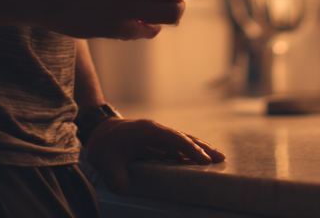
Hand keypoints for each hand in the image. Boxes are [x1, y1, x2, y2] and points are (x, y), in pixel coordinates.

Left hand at [83, 118, 225, 194]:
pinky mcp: (158, 143)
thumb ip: (115, 176)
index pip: (173, 138)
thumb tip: (125, 190)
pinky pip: (178, 147)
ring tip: (218, 158)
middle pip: (184, 137)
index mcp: (147, 130)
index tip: (203, 160)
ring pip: (183, 141)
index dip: (188, 149)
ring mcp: (158, 136)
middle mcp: (156, 130)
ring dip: (200, 149)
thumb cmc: (103, 144)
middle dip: (202, 148)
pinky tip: (200, 161)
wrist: (99, 131)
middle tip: (221, 158)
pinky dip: (190, 153)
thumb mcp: (104, 160)